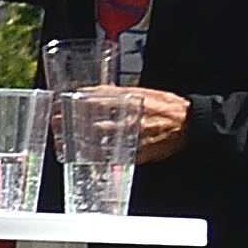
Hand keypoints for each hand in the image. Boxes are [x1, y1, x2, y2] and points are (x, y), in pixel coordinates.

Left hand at [55, 82, 189, 158]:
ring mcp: (134, 135)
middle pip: (93, 120)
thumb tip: (93, 92)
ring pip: (100, 139)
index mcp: (133, 100)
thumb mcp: (143, 92)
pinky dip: (97, 155)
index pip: (98, 97)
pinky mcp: (139, 151)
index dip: (76, 101)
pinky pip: (113, 155)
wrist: (192, 122)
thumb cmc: (167, 106)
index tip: (60, 102)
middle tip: (55, 122)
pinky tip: (85, 156)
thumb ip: (118, 93)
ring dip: (78, 141)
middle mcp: (131, 117)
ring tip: (62, 142)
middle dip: (70, 122)